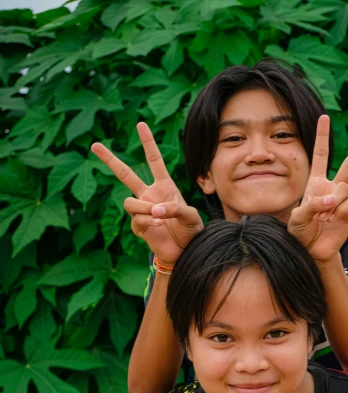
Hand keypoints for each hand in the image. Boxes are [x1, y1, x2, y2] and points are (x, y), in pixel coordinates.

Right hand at [91, 123, 202, 265]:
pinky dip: (147, 220)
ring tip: (158, 216)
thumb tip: (154, 209)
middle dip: (109, 160)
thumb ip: (174, 208)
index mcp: (164, 185)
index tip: (140, 124)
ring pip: (129, 201)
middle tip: (94, 145)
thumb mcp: (190, 215)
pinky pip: (135, 219)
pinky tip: (159, 224)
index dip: (148, 143)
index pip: (153, 160)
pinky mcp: (139, 227)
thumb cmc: (192, 230)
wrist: (187, 251)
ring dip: (143, 207)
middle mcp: (149, 194)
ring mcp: (142, 210)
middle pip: (125, 174)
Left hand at [288, 116, 347, 263]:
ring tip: (324, 216)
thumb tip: (333, 199)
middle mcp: (333, 188)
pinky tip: (332, 221)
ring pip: (345, 188)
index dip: (322, 137)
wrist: (312, 251)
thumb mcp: (297, 217)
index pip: (321, 156)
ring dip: (333, 201)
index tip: (325, 117)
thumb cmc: (301, 233)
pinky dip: (340, 211)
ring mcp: (344, 200)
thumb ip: (312, 204)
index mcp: (317, 183)